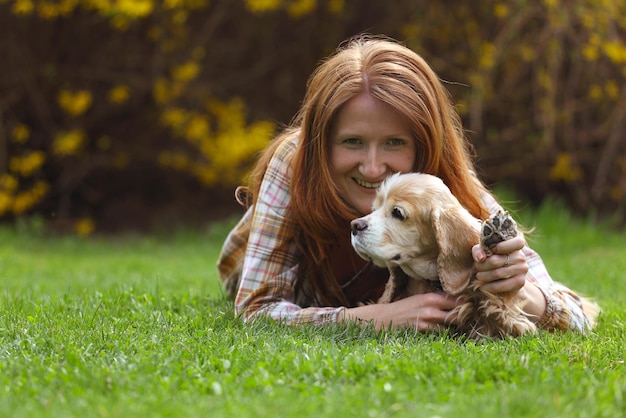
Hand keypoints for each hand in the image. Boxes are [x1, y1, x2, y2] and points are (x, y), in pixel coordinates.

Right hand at [342, 292, 462, 330]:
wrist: (385, 318)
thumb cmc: (404, 308)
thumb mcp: (420, 299)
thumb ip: (436, 300)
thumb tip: (456, 300)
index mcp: (431, 297)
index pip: (456, 299)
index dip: (466, 303)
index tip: (472, 307)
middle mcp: (431, 306)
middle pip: (458, 311)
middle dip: (464, 316)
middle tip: (469, 319)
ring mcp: (428, 319)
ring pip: (451, 324)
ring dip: (456, 327)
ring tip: (461, 328)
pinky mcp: (423, 330)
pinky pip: (441, 334)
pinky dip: (446, 334)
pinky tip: (447, 335)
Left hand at [472, 236, 527, 293]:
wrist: (498, 278)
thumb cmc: (489, 259)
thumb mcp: (482, 251)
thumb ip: (478, 250)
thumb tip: (481, 258)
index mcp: (514, 245)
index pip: (517, 242)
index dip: (502, 246)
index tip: (491, 250)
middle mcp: (521, 256)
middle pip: (496, 261)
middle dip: (481, 266)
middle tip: (476, 267)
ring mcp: (522, 269)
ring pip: (497, 273)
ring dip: (483, 276)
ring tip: (478, 276)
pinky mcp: (520, 282)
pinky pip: (501, 285)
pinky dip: (489, 287)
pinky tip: (483, 286)